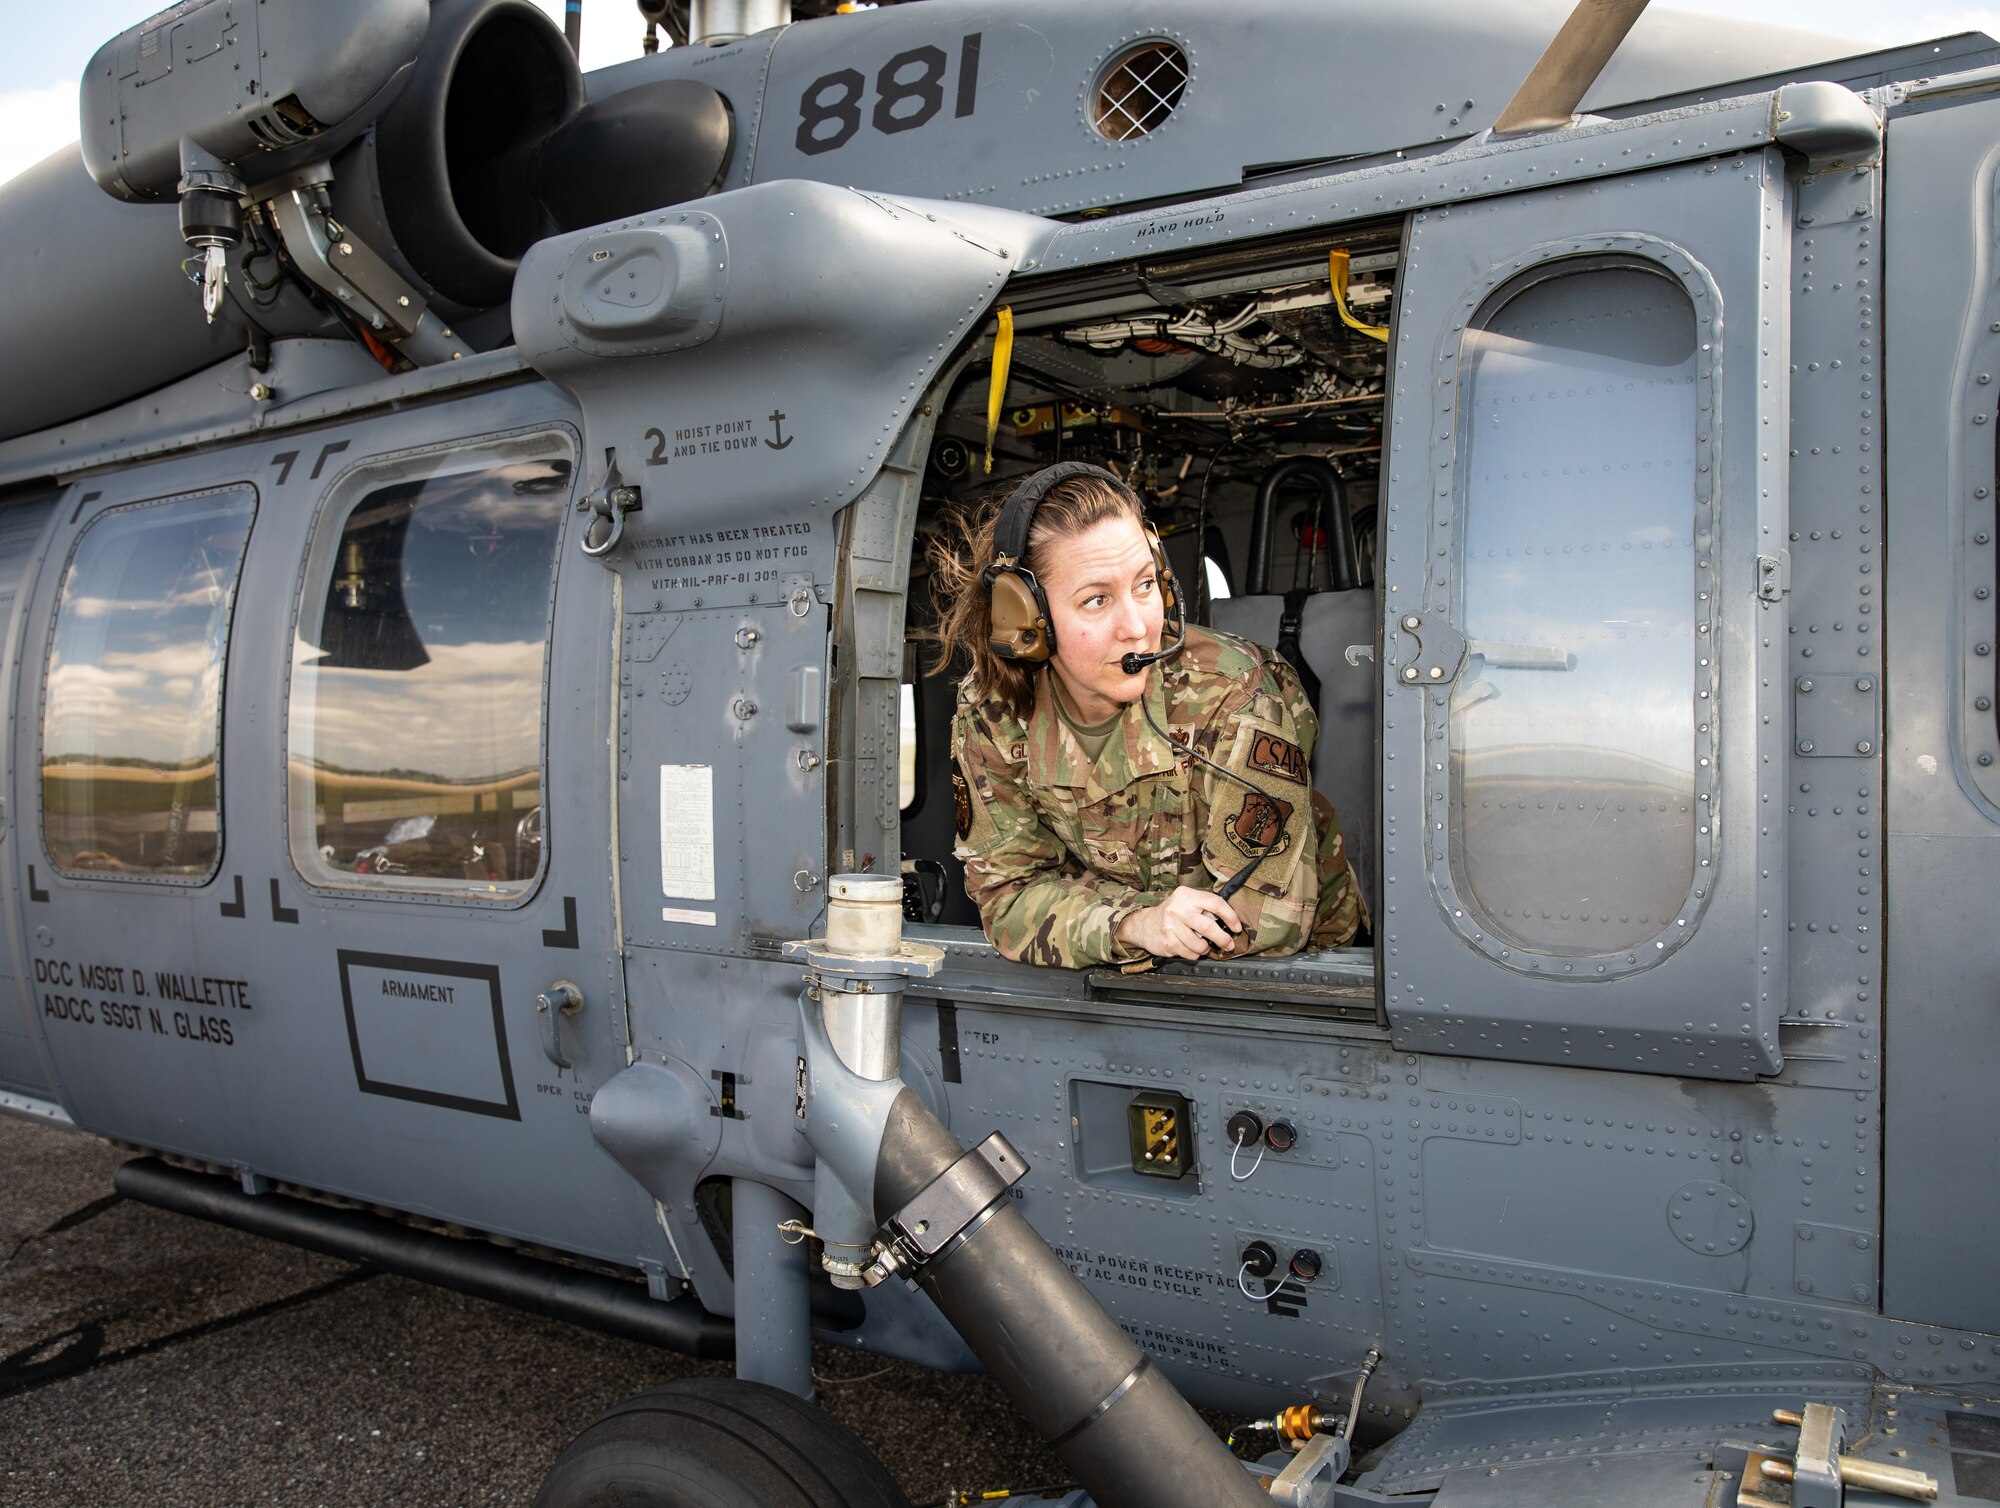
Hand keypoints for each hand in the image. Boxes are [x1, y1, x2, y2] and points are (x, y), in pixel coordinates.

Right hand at [1117, 886, 1243, 959]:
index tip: (1236, 927)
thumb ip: (1205, 907)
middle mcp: (1178, 909)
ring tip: (1205, 946)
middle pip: (1209, 928)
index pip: (1215, 904)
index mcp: (1187, 896)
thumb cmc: (1172, 913)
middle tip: (1228, 944)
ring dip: (1206, 949)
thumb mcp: (1187, 901)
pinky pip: (1190, 954)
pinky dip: (1195, 954)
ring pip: (1200, 945)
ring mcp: (1171, 926)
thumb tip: (1229, 921)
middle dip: (1223, 939)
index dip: (1230, 916)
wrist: (1145, 924)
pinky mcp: (1167, 942)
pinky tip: (1191, 948)